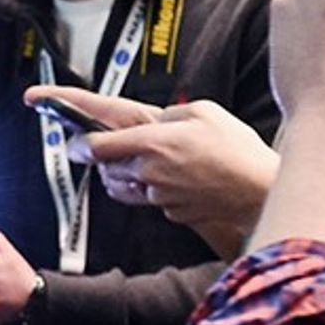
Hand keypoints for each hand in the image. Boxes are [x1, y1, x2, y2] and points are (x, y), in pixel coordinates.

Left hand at [28, 85, 279, 256]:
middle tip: (110, 145)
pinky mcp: (171, 212)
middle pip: (105, 167)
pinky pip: (149, 198)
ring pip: (122, 185)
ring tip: (147, 159)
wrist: (262, 189)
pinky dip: (153, 187)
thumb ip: (168, 116)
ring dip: (124, 173)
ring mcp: (159, 196)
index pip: (97, 144)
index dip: (75, 138)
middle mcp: (149, 172)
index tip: (62, 132)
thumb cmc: (237, 148)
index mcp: (152, 142)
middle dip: (103, 156)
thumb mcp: (203, 112)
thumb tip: (152, 123)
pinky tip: (178, 177)